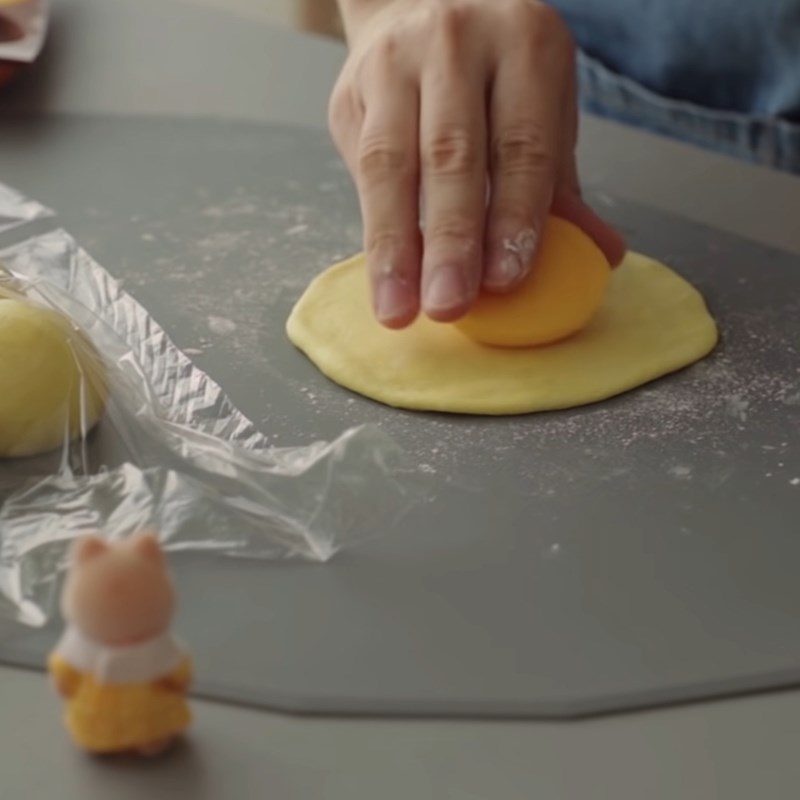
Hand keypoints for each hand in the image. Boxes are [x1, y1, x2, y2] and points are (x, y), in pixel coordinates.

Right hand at [330, 0, 624, 327]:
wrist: (416, 10)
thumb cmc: (492, 78)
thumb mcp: (540, 110)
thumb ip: (557, 184)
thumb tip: (600, 254)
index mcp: (523, 44)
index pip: (522, 143)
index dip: (513, 215)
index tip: (506, 280)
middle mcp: (455, 43)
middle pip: (451, 153)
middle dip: (451, 239)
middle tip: (449, 306)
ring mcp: (393, 64)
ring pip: (389, 163)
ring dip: (395, 245)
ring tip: (400, 309)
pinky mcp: (350, 95)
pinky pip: (359, 169)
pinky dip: (372, 230)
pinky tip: (384, 278)